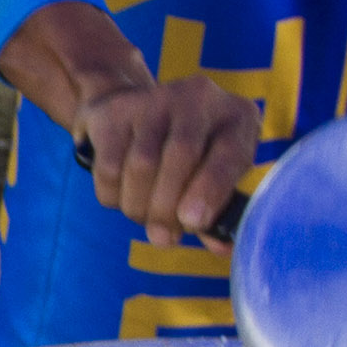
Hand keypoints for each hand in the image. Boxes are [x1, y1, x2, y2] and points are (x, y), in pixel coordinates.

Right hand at [73, 75, 260, 244]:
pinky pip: (109, 166)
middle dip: (168, 208)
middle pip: (180, 155)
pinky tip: (122, 198)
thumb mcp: (216, 174)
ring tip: (144, 218)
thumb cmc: (192, 155)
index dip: (211, 191)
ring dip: (139, 206)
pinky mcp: (116, 110)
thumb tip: (222, 247)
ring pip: (141, 164)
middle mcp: (199, 98)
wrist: (140, 110)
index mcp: (237, 117)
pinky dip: (113, 195)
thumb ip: (218, 211)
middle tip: (163, 237)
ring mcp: (155, 99)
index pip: (229, 153)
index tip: (193, 223)